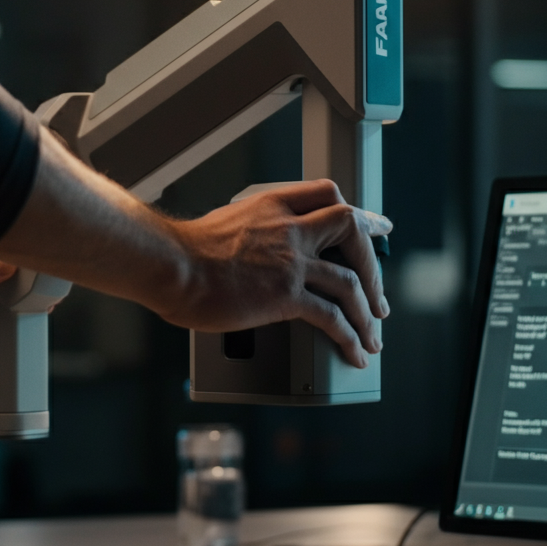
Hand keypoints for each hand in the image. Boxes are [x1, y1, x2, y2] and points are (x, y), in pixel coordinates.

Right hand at [0, 131, 389, 368]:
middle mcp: (288, 227)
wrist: (169, 265)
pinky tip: (354, 350)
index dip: (356, 213)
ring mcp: (290, 260)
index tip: (372, 224)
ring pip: (350, 279)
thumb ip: (251, 232)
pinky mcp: (285, 294)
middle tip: (377, 290)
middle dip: (371, 262)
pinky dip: (350, 335)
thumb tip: (252, 252)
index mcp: (272, 204)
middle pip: (351, 228)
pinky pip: (332, 315)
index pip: (328, 194)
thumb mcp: (225, 223)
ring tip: (371, 331)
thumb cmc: (182, 251)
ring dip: (367, 309)